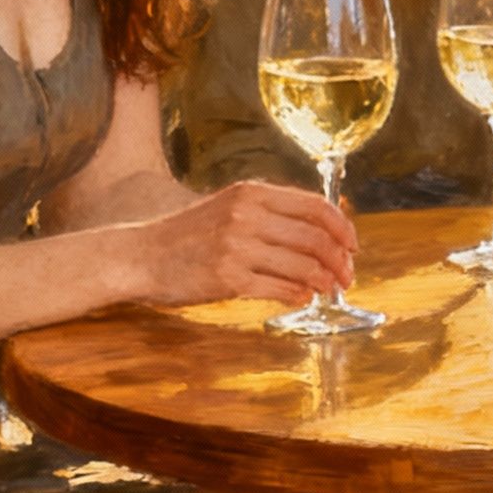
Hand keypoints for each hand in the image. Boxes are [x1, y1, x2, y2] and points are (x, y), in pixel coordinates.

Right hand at [131, 180, 357, 308]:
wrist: (139, 256)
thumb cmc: (187, 236)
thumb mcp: (228, 207)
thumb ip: (269, 213)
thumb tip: (322, 230)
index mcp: (251, 193)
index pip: (316, 206)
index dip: (343, 228)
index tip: (352, 247)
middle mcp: (246, 215)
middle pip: (316, 238)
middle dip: (339, 261)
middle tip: (346, 278)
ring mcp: (237, 247)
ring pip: (303, 265)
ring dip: (324, 282)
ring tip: (327, 290)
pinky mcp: (228, 278)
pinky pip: (279, 288)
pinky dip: (299, 295)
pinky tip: (302, 299)